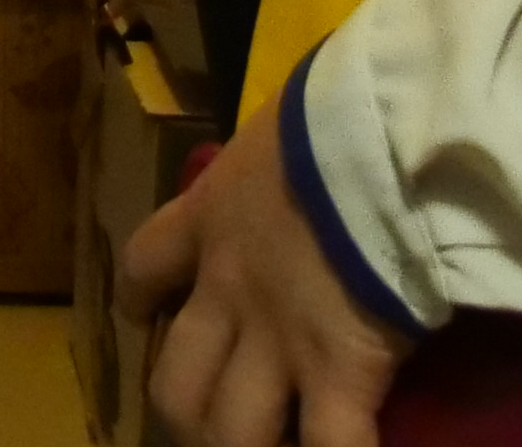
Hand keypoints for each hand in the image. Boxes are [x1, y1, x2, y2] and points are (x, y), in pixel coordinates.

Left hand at [115, 136, 415, 446]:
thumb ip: (283, 151)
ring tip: (276, 446)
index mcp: (208, 218)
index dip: (141, 301)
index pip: (143, 267)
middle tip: (220, 417)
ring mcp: (279, 340)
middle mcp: (228, 291)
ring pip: (233, 432)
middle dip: (191, 413)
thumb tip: (319, 129)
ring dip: (247, 445)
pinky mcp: (341, 370)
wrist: (381, 137)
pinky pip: (332, 445)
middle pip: (174, 384)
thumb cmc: (338, 108)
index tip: (150, 314)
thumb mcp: (286, 121)